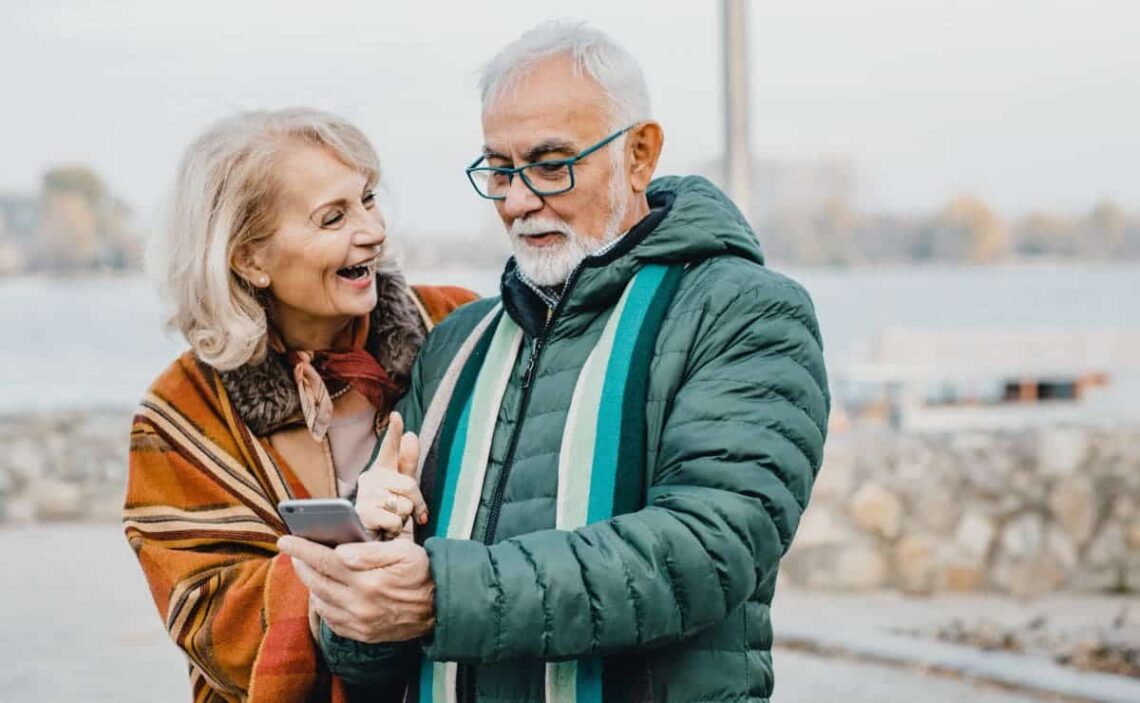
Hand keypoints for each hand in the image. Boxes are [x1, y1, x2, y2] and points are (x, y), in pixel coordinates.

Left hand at [279, 534, 434, 642]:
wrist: (442, 607)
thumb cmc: (423, 572)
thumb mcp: (404, 551)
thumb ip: (370, 551)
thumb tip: (339, 552)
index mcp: (368, 579)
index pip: (324, 560)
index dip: (301, 548)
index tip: (284, 539)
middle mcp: (360, 603)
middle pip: (316, 581)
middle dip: (300, 564)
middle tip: (294, 552)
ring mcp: (360, 622)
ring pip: (320, 602)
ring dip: (310, 584)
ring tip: (309, 570)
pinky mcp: (363, 634)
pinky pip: (331, 621)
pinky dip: (322, 605)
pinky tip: (324, 593)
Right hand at [356, 412, 426, 538]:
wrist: (373, 542)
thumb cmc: (390, 512)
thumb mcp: (403, 488)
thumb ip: (409, 464)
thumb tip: (411, 435)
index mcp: (382, 469)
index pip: (390, 448)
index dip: (395, 431)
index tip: (397, 415)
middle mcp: (370, 478)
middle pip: (409, 484)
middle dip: (414, 502)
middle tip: (403, 511)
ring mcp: (365, 495)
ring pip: (404, 504)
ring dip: (403, 518)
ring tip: (390, 519)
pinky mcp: (363, 513)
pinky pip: (395, 519)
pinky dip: (395, 528)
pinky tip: (384, 529)